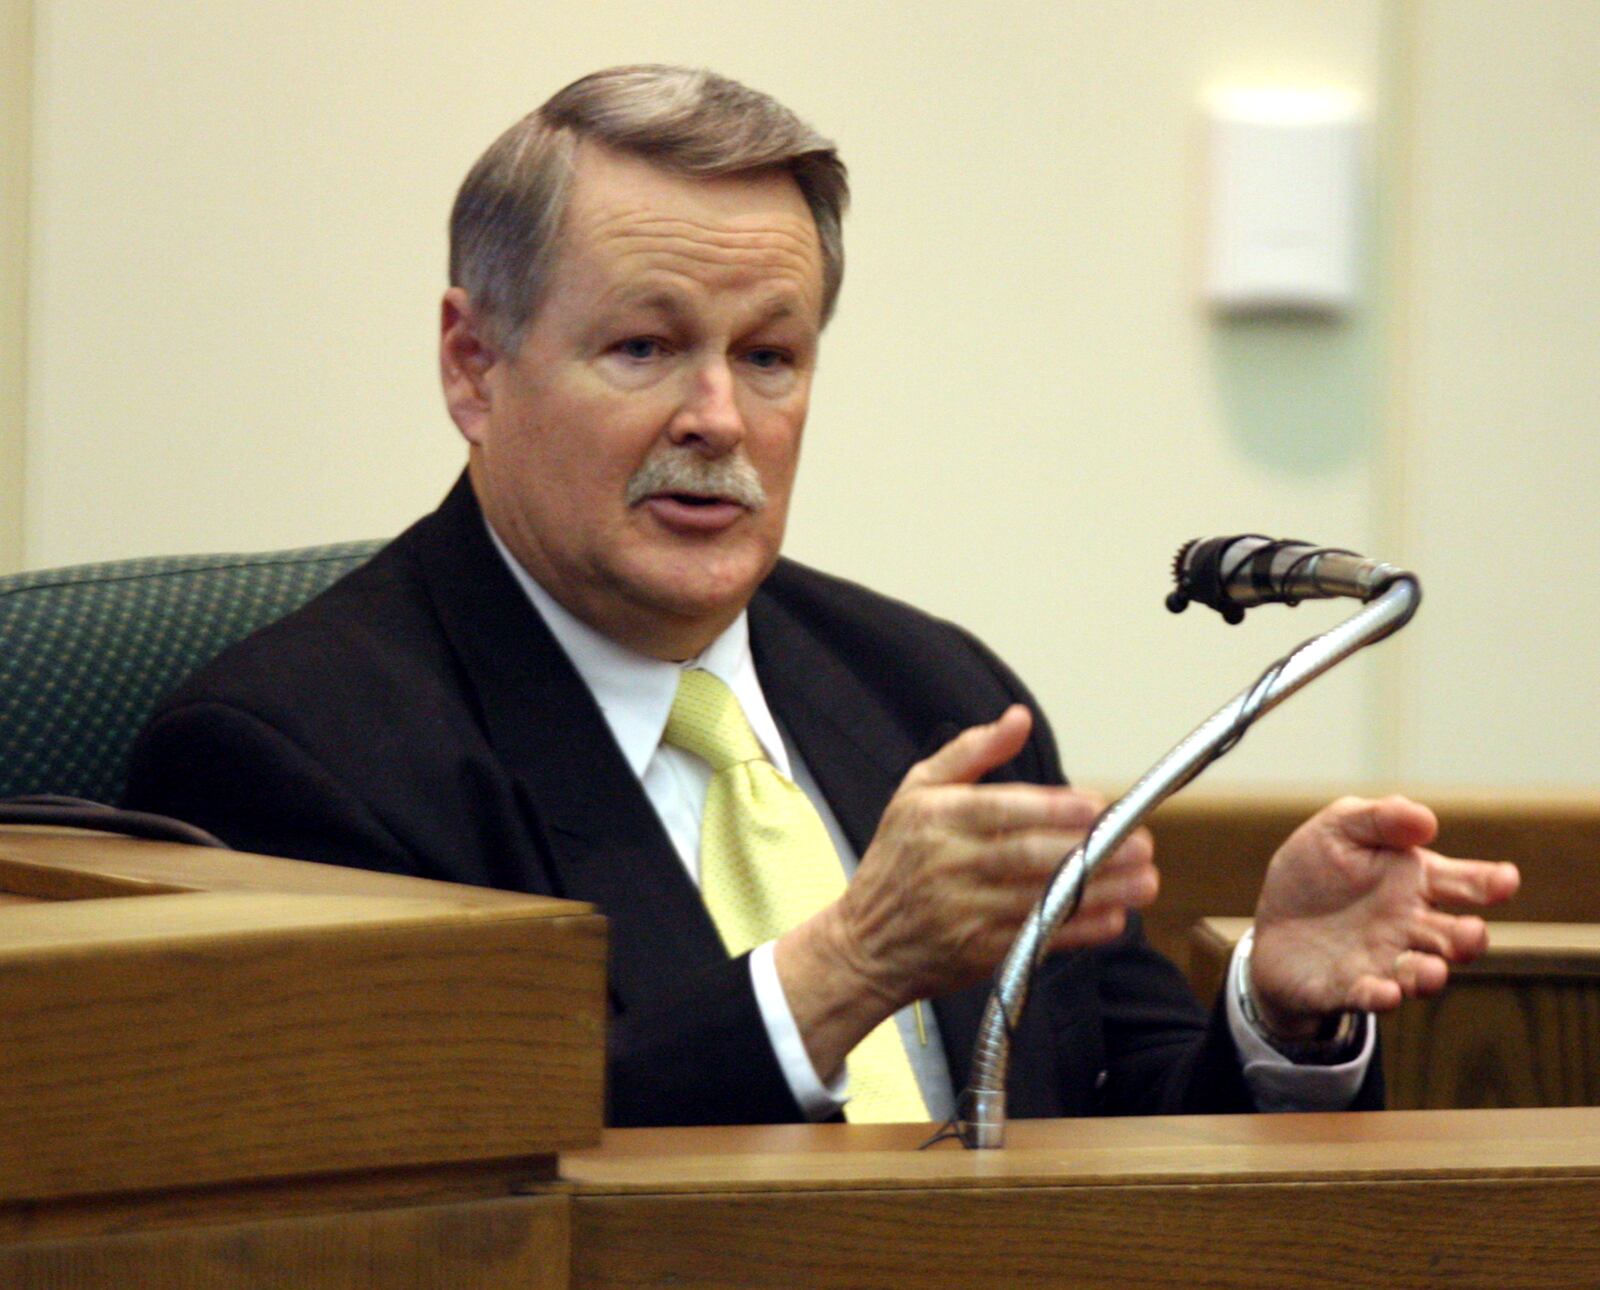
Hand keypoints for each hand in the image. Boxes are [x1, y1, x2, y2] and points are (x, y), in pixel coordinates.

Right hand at [776, 704, 1157, 1075]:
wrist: (863, 943)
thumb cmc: (897, 859)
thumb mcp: (917, 790)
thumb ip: (971, 752)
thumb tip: (1018, 717)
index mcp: (935, 818)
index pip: (1002, 810)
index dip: (1053, 809)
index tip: (1097, 807)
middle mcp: (948, 865)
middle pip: (1028, 856)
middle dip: (1089, 852)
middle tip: (1141, 845)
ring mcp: (963, 913)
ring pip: (1040, 900)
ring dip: (1098, 892)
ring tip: (1144, 881)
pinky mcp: (978, 954)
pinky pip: (1036, 940)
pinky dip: (1078, 932)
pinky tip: (1114, 919)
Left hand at [1249, 796, 1520, 1038]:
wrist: (1273, 923)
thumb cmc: (1317, 870)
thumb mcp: (1338, 829)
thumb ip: (1379, 819)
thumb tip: (1426, 820)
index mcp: (1416, 881)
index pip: (1464, 882)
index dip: (1488, 881)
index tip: (1505, 880)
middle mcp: (1411, 926)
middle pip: (1454, 936)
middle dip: (1468, 937)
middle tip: (1471, 932)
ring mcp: (1384, 960)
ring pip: (1422, 974)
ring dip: (1430, 975)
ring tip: (1432, 970)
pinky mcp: (1350, 988)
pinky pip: (1372, 996)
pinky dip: (1382, 997)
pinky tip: (1384, 992)